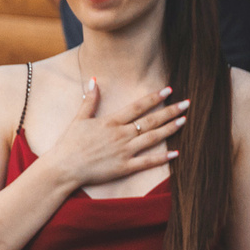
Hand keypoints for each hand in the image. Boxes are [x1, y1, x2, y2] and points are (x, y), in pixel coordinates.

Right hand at [44, 77, 187, 191]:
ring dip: (170, 129)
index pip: (137, 107)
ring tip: (184, 121)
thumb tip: (94, 81)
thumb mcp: (79, 119)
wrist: (63, 168)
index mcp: (110, 122)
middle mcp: (121, 135)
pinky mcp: (124, 167)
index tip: (168, 90)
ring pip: (153, 138)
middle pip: (150, 121)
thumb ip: (90, 100)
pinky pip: (147, 162)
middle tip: (186, 104)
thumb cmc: (68, 144)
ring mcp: (124, 151)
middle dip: (170, 111)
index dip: (154, 98)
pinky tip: (176, 152)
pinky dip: (163, 158)